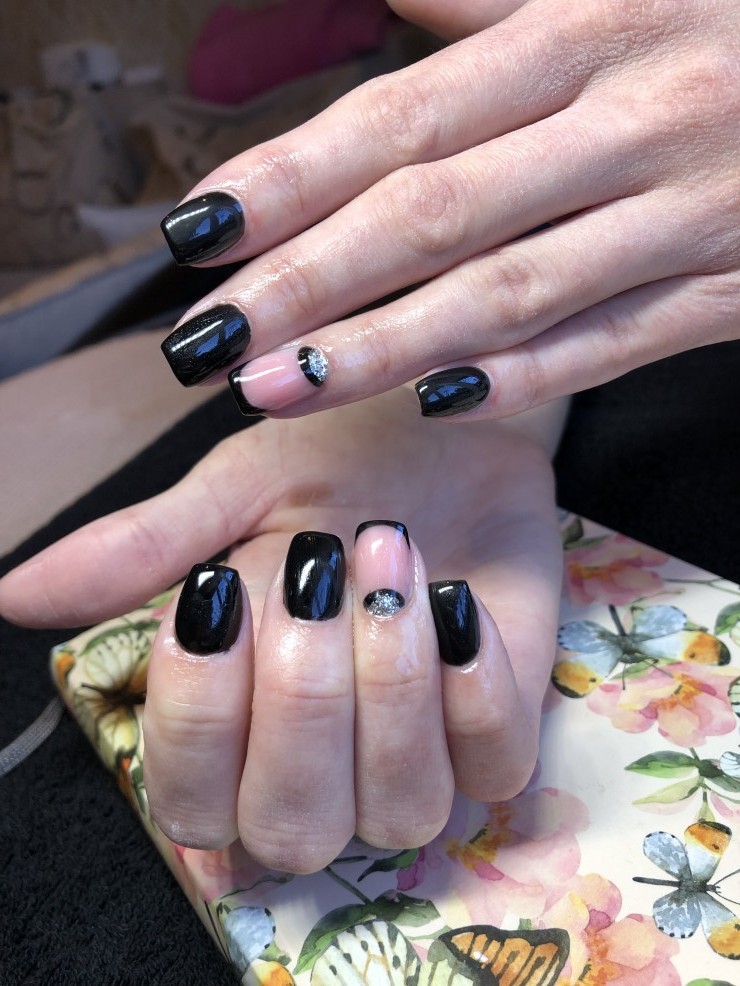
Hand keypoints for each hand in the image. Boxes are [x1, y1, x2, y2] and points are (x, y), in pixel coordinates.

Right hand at [0, 391, 564, 870]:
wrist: (443, 427)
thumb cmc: (334, 460)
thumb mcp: (237, 491)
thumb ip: (144, 551)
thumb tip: (14, 595)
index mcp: (239, 719)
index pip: (190, 800)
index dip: (199, 718)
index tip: (219, 593)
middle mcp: (322, 764)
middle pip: (293, 825)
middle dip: (302, 700)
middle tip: (313, 565)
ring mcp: (417, 757)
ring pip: (399, 810)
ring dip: (391, 683)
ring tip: (384, 552)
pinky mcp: (495, 729)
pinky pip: (493, 769)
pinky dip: (473, 691)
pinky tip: (457, 601)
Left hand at [156, 0, 739, 420]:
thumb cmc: (722, 26)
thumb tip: (368, 0)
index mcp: (589, 26)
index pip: (403, 117)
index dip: (290, 180)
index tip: (200, 234)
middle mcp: (631, 121)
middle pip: (434, 214)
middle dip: (306, 283)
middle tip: (209, 340)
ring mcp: (685, 214)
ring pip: (510, 295)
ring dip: (384, 350)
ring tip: (282, 386)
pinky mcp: (727, 291)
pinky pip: (610, 346)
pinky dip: (521, 379)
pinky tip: (434, 403)